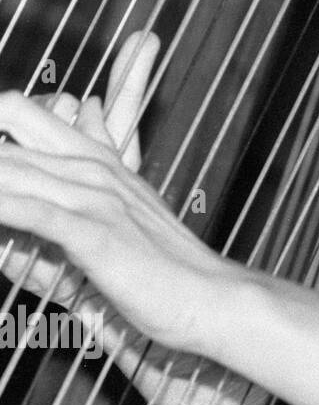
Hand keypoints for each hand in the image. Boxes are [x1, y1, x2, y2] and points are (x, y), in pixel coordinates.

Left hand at [0, 31, 234, 353]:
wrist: (211, 297)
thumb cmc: (164, 262)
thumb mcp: (126, 200)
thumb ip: (100, 155)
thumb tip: (89, 106)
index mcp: (95, 157)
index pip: (18, 109)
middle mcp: (91, 167)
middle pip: (8, 126)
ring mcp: (95, 198)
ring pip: (10, 168)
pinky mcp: (96, 234)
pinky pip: (31, 212)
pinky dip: (4, 208)